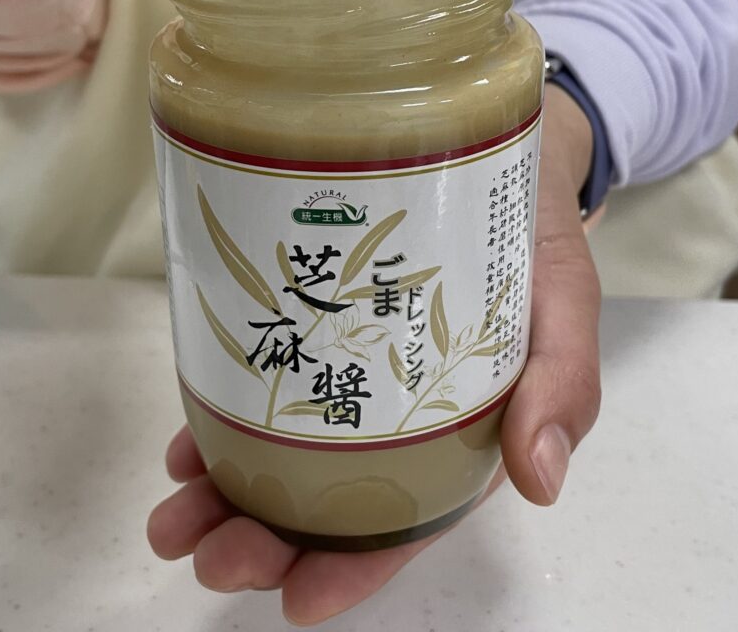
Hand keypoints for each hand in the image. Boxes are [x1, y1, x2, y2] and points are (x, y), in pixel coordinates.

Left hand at [146, 84, 601, 624]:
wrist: (491, 151)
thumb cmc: (531, 231)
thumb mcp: (565, 300)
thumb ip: (564, 383)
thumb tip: (540, 483)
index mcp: (459, 429)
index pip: (407, 518)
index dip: (356, 567)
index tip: (296, 599)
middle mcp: (395, 412)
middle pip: (327, 498)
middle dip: (264, 536)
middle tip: (204, 549)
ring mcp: (347, 366)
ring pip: (282, 450)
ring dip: (225, 490)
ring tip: (173, 513)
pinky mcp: (313, 320)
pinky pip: (263, 381)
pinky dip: (223, 418)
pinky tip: (186, 438)